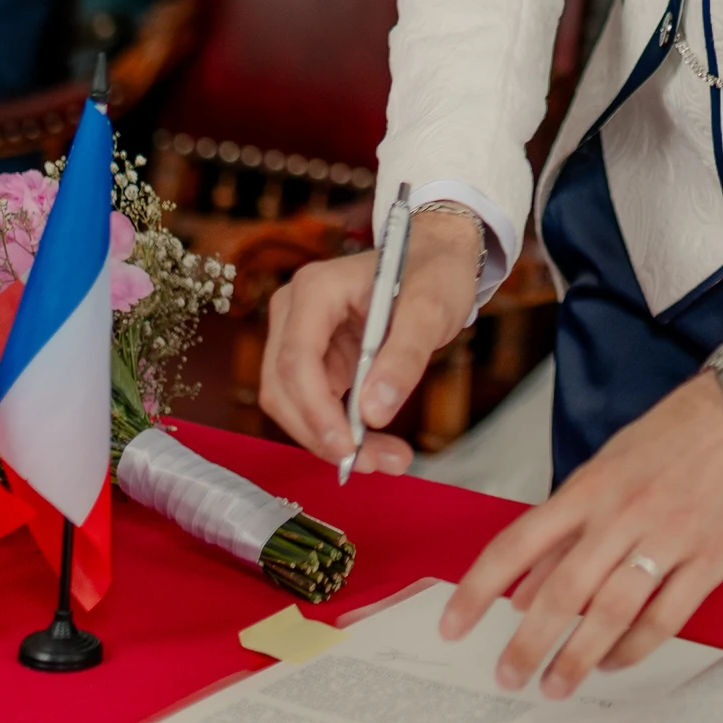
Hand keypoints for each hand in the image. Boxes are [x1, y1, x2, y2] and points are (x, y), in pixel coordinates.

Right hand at [259, 213, 485, 476]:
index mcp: (315, 289)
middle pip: (285, 388)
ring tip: (387, 459)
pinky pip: (313, 405)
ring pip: (293, 404)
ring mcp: (299, 335)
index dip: (315, 411)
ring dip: (330, 440)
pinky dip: (338, 430)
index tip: (347, 449)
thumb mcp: (431, 310)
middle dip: (323, 434)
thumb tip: (374, 413)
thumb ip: (404, 358)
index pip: (297, 359)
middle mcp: (295, 311)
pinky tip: (377, 446)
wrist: (437, 257)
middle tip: (376, 465)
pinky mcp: (314, 358)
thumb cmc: (434, 272)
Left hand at [440, 372, 722, 698]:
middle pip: (563, 590)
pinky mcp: (711, 556)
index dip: (478, 588)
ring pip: (612, 611)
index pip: (518, 543)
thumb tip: (521, 590)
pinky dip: (635, 648)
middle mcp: (623, 512)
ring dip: (578, 657)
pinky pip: (666, 616)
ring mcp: (669, 536)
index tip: (451, 625)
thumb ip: (566, 529)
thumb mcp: (610, 466)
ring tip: (556, 686)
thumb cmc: (677, 433)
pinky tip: (615, 663)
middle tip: (507, 677)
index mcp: (591, 487)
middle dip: (528, 642)